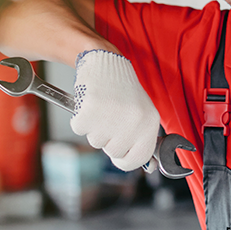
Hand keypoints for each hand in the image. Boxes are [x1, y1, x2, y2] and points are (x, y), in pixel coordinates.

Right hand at [70, 50, 159, 170]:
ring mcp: (112, 117)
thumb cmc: (124, 92)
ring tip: (103, 108)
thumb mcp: (142, 114)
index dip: (126, 159)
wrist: (106, 63)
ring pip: (95, 142)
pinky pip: (80, 129)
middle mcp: (133, 122)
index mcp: (150, 123)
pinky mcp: (90, 111)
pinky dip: (81, 119)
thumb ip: (144, 139)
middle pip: (113, 152)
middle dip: (109, 138)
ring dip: (95, 128)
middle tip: (111, 117)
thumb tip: (151, 167)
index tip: (120, 154)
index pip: (138, 159)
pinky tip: (91, 104)